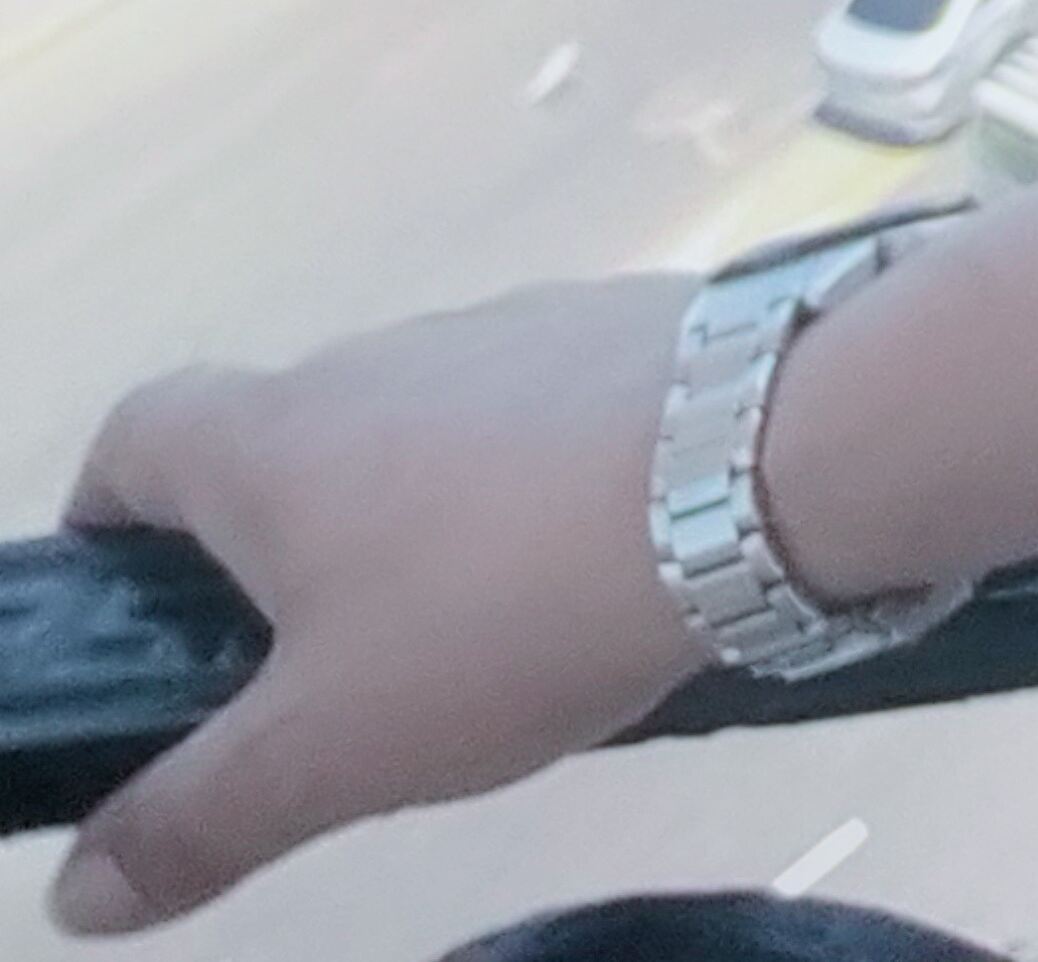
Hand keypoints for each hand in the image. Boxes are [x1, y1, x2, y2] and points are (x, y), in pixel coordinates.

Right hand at [46, 275, 693, 935]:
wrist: (782, 458)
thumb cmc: (511, 602)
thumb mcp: (328, 750)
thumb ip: (196, 819)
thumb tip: (77, 887)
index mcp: (272, 436)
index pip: (136, 439)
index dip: (114, 525)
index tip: (143, 621)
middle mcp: (383, 354)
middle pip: (288, 445)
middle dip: (285, 555)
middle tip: (325, 679)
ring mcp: (523, 330)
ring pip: (430, 437)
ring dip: (427, 529)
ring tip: (480, 644)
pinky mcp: (644, 336)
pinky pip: (554, 426)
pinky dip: (546, 498)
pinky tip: (604, 576)